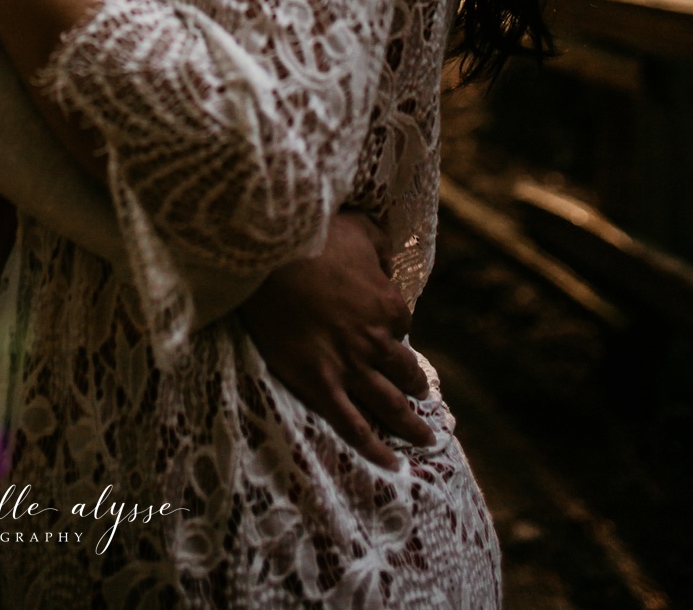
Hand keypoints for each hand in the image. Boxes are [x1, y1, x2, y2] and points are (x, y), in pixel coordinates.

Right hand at [240, 211, 432, 470]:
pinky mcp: (319, 384)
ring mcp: (349, 367)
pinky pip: (352, 425)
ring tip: (424, 439)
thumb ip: (380, 246)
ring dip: (410, 425)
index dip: (394, 329)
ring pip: (390, 405)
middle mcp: (377, 342)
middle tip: (422, 396)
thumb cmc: (313, 237)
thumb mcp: (359, 228)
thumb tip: (388, 260)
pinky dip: (374, 448)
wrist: (268, 260)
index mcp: (389, 305)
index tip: (388, 334)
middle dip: (416, 385)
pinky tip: (390, 464)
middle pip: (405, 371)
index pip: (402, 325)